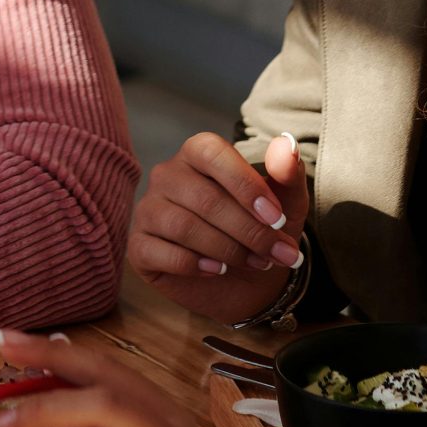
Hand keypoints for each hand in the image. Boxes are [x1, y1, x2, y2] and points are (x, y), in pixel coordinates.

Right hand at [128, 130, 307, 325]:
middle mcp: (167, 175)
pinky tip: (216, 270)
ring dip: (227, 250)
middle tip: (278, 253)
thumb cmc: (264, 230)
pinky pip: (159, 252)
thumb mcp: (286, 203)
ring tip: (255, 262)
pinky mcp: (139, 246)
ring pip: (183, 226)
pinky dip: (194, 265)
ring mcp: (149, 210)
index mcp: (198, 153)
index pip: (211, 152)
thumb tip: (286, 145)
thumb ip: (287, 172)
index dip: (244, 184)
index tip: (276, 218)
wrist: (249, 281)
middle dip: (248, 230)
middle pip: (203, 198)